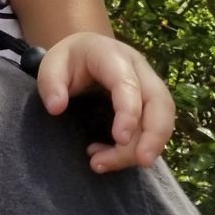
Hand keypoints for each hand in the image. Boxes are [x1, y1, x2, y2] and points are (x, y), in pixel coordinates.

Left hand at [36, 32, 174, 173]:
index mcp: (113, 56)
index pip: (129, 85)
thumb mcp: (52, 64)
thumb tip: (56, 108)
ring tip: (104, 163)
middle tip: (141, 162)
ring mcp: (149, 87)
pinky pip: (155, 128)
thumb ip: (51, 83)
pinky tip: (108, 157)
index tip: (120, 139)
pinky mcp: (151, 105)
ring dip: (144, 146)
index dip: (129, 113)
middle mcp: (139, 70)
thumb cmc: (69, 59)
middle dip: (155, 135)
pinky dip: (137, 147)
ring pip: (163, 119)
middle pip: (161, 103)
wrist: (85, 51)